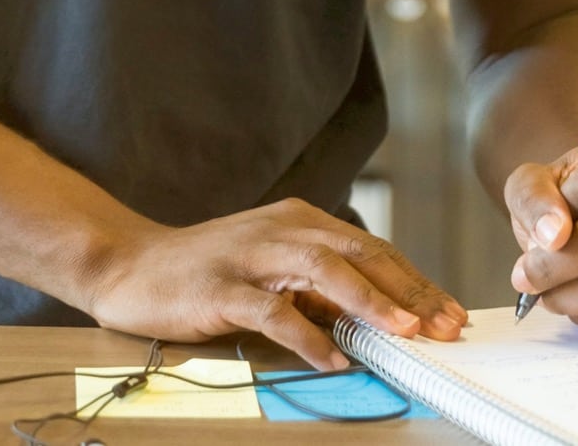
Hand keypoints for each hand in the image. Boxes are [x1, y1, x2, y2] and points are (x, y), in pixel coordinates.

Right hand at [83, 198, 466, 369]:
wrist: (129, 264)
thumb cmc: (204, 271)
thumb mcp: (269, 267)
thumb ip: (317, 285)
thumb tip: (377, 317)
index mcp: (296, 219)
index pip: (371, 248)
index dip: (414, 281)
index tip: (448, 314)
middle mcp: (278, 229)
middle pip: (358, 253)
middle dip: (407, 291)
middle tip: (443, 327)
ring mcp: (249, 256)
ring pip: (322, 270)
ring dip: (368, 301)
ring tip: (403, 332)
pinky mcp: (220, 287)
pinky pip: (272, 310)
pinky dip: (307, 335)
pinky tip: (331, 358)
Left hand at [506, 129, 577, 338]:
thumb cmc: (568, 193)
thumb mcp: (537, 179)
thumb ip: (534, 196)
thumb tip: (553, 236)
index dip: (552, 216)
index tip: (535, 232)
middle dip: (551, 266)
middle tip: (524, 277)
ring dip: (565, 296)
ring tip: (545, 290)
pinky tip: (576, 302)